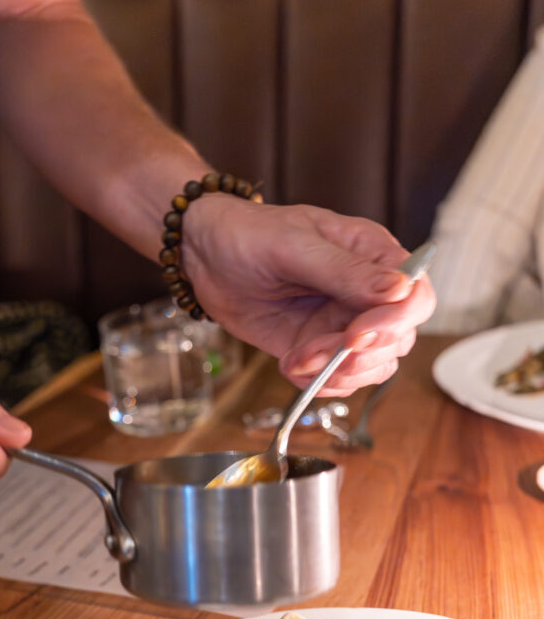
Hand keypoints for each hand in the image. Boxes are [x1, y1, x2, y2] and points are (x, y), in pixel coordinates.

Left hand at [183, 197, 435, 394]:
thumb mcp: (294, 246)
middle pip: (398, 339)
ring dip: (337, 374)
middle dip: (358, 355)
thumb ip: (345, 270)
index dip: (394, 323)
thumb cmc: (249, 234)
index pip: (415, 296)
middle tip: (312, 352)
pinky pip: (341, 379)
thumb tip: (399, 288)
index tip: (356, 335)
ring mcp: (344, 322)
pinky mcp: (320, 347)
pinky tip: (292, 367)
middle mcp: (368, 293)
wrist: (204, 255)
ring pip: (373, 366)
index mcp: (373, 255)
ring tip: (296, 359)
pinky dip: (319, 384)